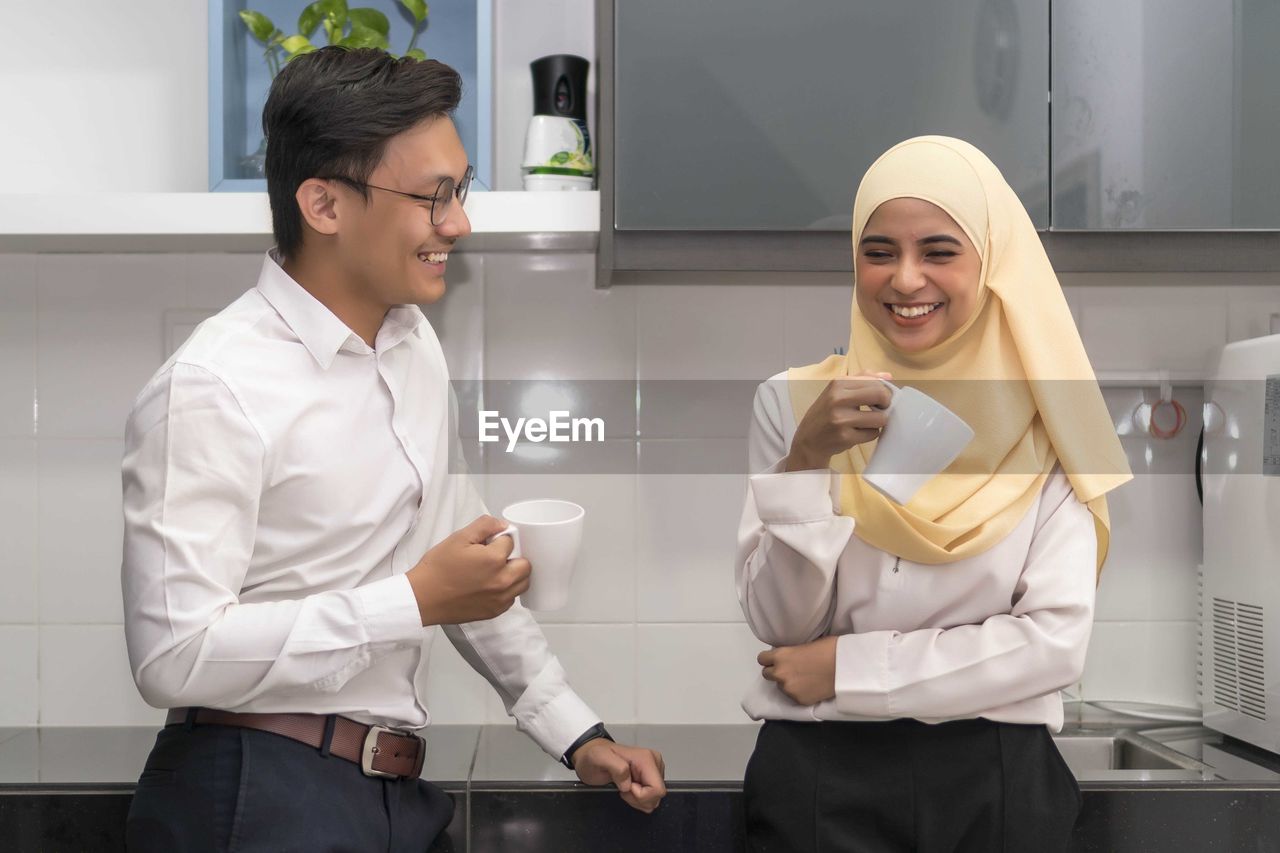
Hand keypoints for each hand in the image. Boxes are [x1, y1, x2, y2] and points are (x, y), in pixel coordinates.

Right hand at [406, 515, 530, 625]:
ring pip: (523, 583)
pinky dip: (507, 590)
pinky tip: (491, 585)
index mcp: (494, 559)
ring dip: (515, 574)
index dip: (499, 539)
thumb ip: (484, 526)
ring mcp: (500, 598)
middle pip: (525, 564)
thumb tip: (502, 525)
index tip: (487, 543)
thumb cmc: (438, 568)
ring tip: (496, 571)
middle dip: (514, 557)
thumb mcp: (458, 538)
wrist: (423, 598)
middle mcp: (502, 580)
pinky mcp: (495, 611)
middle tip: (496, 557)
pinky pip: (512, 598)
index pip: (511, 541)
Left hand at [572, 739, 666, 813]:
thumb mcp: (599, 758)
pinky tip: (628, 789)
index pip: (657, 789)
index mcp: (646, 758)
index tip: (625, 787)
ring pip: (655, 798)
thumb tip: (628, 783)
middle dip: (638, 799)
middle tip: (622, 788)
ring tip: (624, 787)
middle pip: (658, 795)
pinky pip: (650, 797)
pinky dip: (638, 799)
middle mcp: (653, 763)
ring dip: (637, 800)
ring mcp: (652, 770)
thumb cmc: (594, 757)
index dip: (640, 795)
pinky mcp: (649, 777)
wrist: (590, 756)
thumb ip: (616, 767)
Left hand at [758, 636, 838, 705]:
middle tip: (790, 669)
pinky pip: (793, 696)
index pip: (762, 659)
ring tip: (804, 678)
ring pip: (781, 686)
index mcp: (780, 656)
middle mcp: (780, 673)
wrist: (845, 666)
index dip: (770, 659)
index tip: (777, 659)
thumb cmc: (829, 649)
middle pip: (767, 674)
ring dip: (788, 682)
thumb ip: (791, 652)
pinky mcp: (798, 700)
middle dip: (776, 672)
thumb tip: (788, 655)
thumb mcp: (804, 644)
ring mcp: (788, 689)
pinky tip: (811, 686)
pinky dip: (799, 692)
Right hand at [785, 373, 892, 471]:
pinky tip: (858, 433)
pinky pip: (873, 434)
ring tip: (866, 423)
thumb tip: (888, 376)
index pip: (874, 380)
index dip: (884, 390)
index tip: (879, 399)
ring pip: (880, 418)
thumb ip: (862, 380)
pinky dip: (869, 434)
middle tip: (879, 410)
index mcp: (838, 383)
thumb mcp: (837, 391)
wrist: (808, 439)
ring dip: (877, 422)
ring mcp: (841, 419)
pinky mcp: (845, 437)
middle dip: (886, 404)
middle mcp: (838, 398)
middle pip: (881, 395)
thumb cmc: (826, 413)